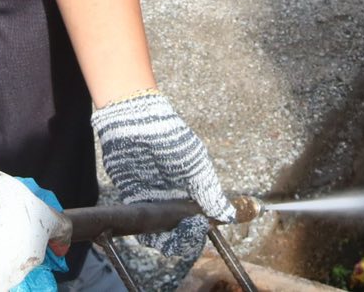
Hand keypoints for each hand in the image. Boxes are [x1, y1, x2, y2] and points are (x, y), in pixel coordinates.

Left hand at [91, 91, 233, 260]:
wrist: (138, 123)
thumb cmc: (173, 140)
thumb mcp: (198, 166)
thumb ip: (211, 193)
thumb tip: (229, 216)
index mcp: (192, 187)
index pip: (200, 217)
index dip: (201, 227)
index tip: (201, 228)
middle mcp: (174, 195)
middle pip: (181, 227)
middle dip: (185, 237)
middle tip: (186, 233)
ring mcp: (154, 198)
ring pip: (162, 230)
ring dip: (167, 239)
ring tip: (171, 238)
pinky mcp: (134, 197)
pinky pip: (142, 223)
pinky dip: (148, 233)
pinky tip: (153, 234)